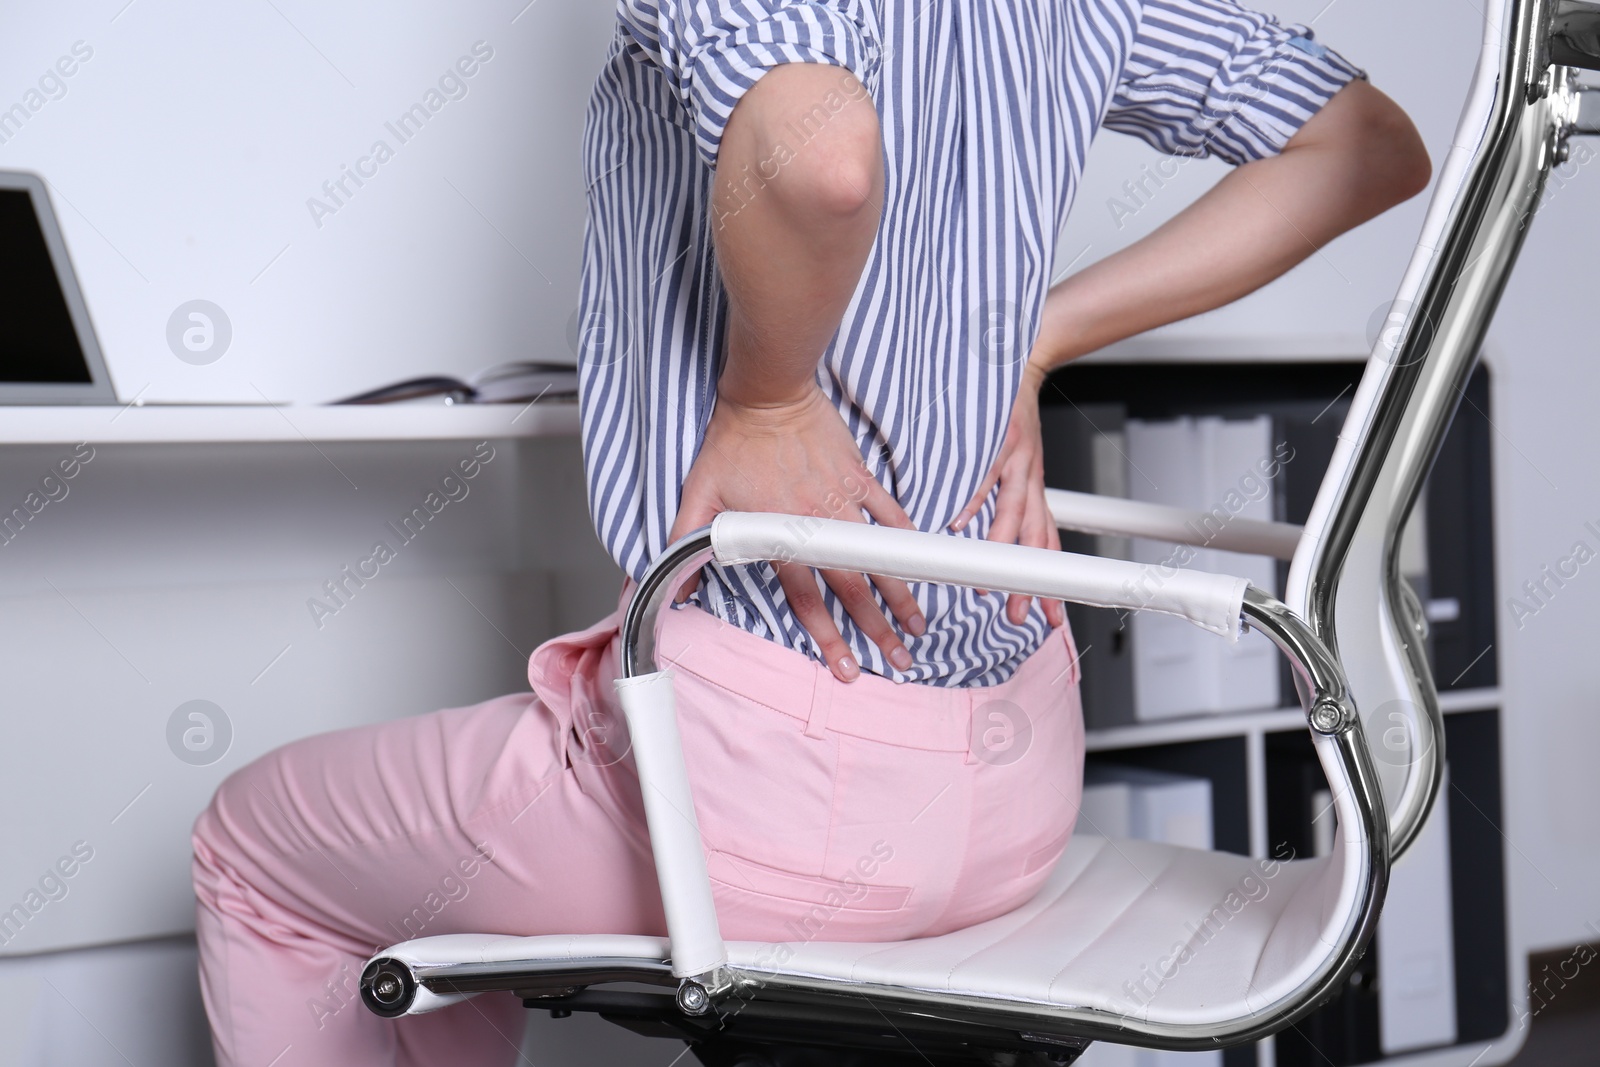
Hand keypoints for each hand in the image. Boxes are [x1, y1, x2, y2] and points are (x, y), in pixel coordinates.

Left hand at [667, 387, 926, 681]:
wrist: (767, 393)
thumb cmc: (732, 442)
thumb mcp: (698, 494)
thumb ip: (686, 542)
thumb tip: (677, 587)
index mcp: (782, 536)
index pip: (808, 599)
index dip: (828, 638)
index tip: (847, 667)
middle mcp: (817, 525)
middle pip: (854, 588)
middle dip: (877, 629)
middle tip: (898, 659)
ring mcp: (844, 501)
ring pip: (879, 556)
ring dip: (901, 592)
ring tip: (918, 624)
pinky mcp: (859, 476)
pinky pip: (889, 512)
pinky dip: (906, 538)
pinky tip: (923, 560)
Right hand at [949, 361, 1065, 628]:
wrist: (1024, 356)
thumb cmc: (1011, 411)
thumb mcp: (1020, 459)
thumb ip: (1009, 493)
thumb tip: (985, 529)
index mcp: (1033, 486)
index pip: (1046, 542)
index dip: (1049, 581)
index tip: (1050, 615)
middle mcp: (1029, 477)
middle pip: (1033, 539)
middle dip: (1026, 580)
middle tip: (1017, 613)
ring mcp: (1016, 460)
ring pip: (1012, 513)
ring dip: (1000, 550)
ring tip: (988, 579)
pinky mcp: (999, 440)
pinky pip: (983, 476)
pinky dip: (971, 502)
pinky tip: (957, 524)